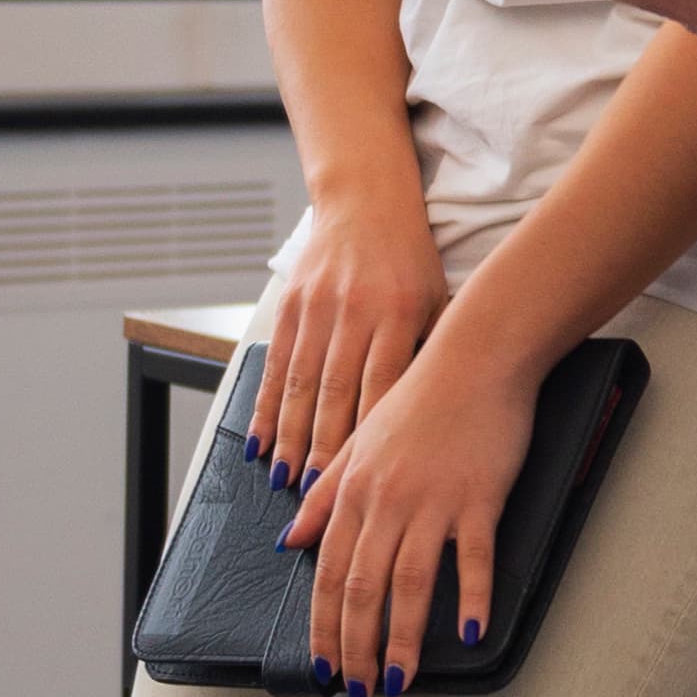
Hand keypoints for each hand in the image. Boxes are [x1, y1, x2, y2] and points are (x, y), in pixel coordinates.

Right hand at [244, 175, 445, 490]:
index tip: (360, 476)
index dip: (367, 434)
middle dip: (322, 447)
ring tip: (285, 477)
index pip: (380, 383)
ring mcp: (316, 307)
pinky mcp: (289, 304)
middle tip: (315, 493)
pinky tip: (260, 440)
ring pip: (300, 383)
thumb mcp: (436, 301)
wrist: (366, 203)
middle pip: (334, 391)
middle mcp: (353, 311)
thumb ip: (426, 353)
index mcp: (397, 312)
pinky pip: (275, 364)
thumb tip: (420, 421)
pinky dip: (266, 406)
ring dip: (290, 436)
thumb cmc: (410, 261)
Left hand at [283, 303, 540, 693]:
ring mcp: (433, 500)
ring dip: (402, 637)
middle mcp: (386, 500)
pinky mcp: (479, 497)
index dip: (325, 627)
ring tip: (401, 678)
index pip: (329, 574)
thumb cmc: (421, 397)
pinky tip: (470, 631)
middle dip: (357, 646)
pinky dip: (471, 597)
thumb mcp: (359, 444)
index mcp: (353, 491)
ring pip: (408, 582)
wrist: (475, 356)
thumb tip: (291, 542)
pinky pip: (472, 557)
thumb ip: (324, 497)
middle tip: (362, 689)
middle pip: (362, 588)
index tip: (326, 666)